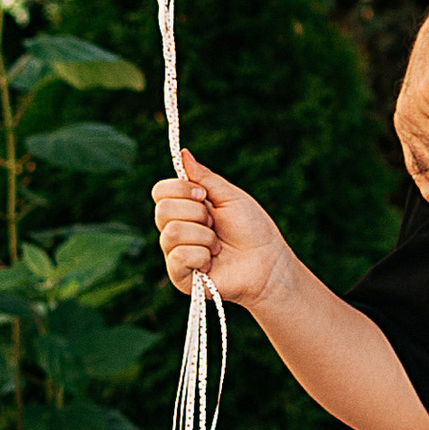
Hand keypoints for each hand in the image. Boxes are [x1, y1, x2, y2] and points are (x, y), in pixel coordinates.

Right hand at [151, 149, 293, 308]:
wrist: (268, 262)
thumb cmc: (252, 229)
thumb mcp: (230, 197)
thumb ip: (204, 177)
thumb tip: (183, 153)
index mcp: (185, 208)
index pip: (160, 191)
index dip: (179, 189)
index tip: (203, 194)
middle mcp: (176, 229)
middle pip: (162, 210)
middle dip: (197, 213)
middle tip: (215, 223)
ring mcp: (176, 253)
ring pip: (171, 232)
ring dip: (203, 236)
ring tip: (218, 245)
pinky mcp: (180, 276)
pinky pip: (178, 256)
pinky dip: (201, 255)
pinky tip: (212, 262)